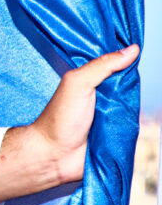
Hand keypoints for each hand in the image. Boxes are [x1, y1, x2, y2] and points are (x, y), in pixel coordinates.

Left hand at [0, 44, 138, 204]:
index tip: (141, 50)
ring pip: (134, 107)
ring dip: (137, 106)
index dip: (128, 59)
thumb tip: (131, 50)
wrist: (55, 154)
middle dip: (136, 84)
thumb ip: (102, 65)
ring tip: (147, 97)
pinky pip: (134, 128)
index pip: (116, 66)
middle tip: (149, 75)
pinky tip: (140, 119)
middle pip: (129, 86)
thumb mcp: (79, 83)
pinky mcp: (116, 135)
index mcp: (91, 81)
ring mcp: (110, 116)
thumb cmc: (60, 117)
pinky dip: (137, 125)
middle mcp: (102, 97)